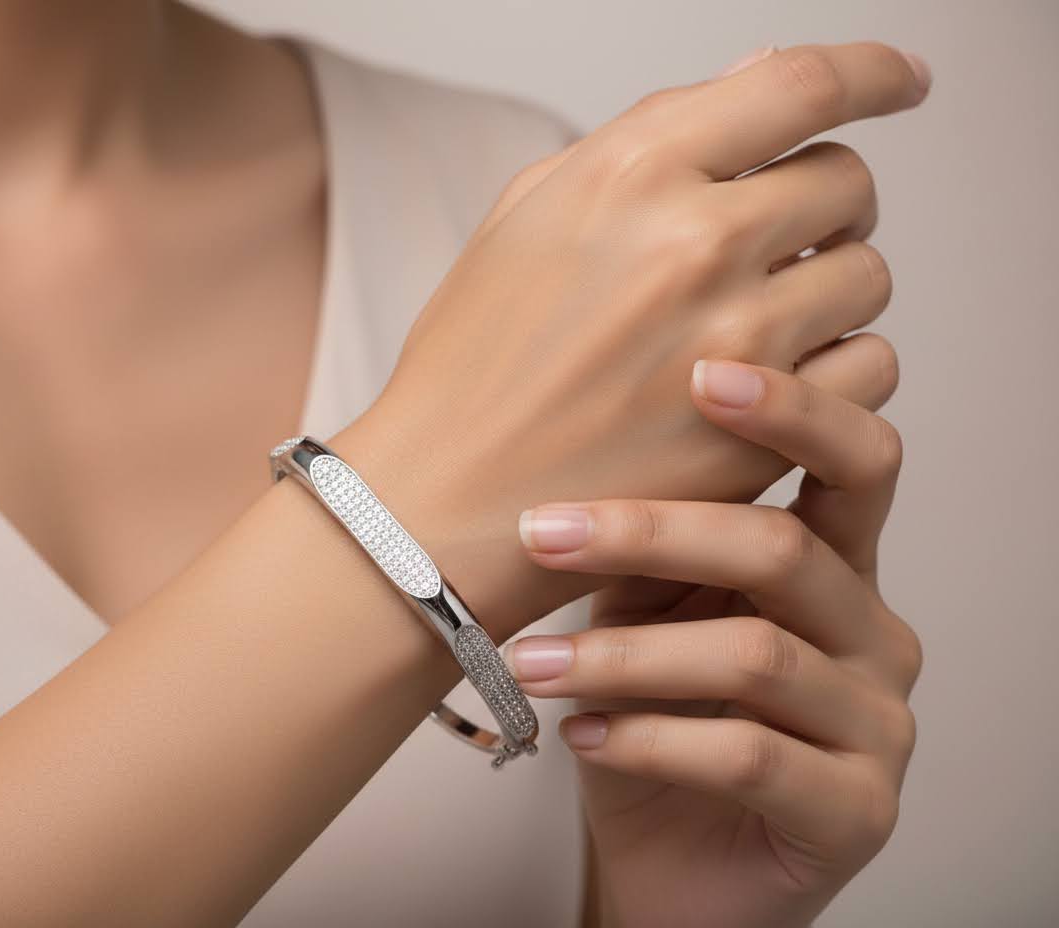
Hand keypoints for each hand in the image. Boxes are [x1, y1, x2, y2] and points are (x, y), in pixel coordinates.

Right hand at [332, 42, 929, 639]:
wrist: (450, 502)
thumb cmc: (474, 365)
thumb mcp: (527, 218)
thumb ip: (643, 143)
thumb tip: (750, 85)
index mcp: (633, 172)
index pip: (802, 84)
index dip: (871, 71)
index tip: (899, 79)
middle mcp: (697, 242)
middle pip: (849, 181)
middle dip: (826, 203)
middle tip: (781, 239)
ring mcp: (738, 341)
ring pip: (868, 275)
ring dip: (827, 289)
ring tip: (759, 324)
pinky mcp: (761, 431)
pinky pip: (869, 368)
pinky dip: (837, 369)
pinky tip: (774, 385)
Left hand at [505, 360, 921, 927]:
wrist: (670, 859)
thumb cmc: (659, 723)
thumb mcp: (647, 615)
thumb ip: (646, 547)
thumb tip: (575, 457)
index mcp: (835, 567)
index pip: (856, 461)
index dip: (795, 410)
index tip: (701, 374)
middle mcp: (873, 633)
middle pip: (784, 548)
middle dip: (652, 531)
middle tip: (543, 532)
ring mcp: (877, 724)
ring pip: (755, 655)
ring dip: (623, 655)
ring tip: (533, 663)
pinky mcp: (857, 811)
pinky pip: (748, 757)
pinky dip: (648, 740)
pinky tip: (582, 735)